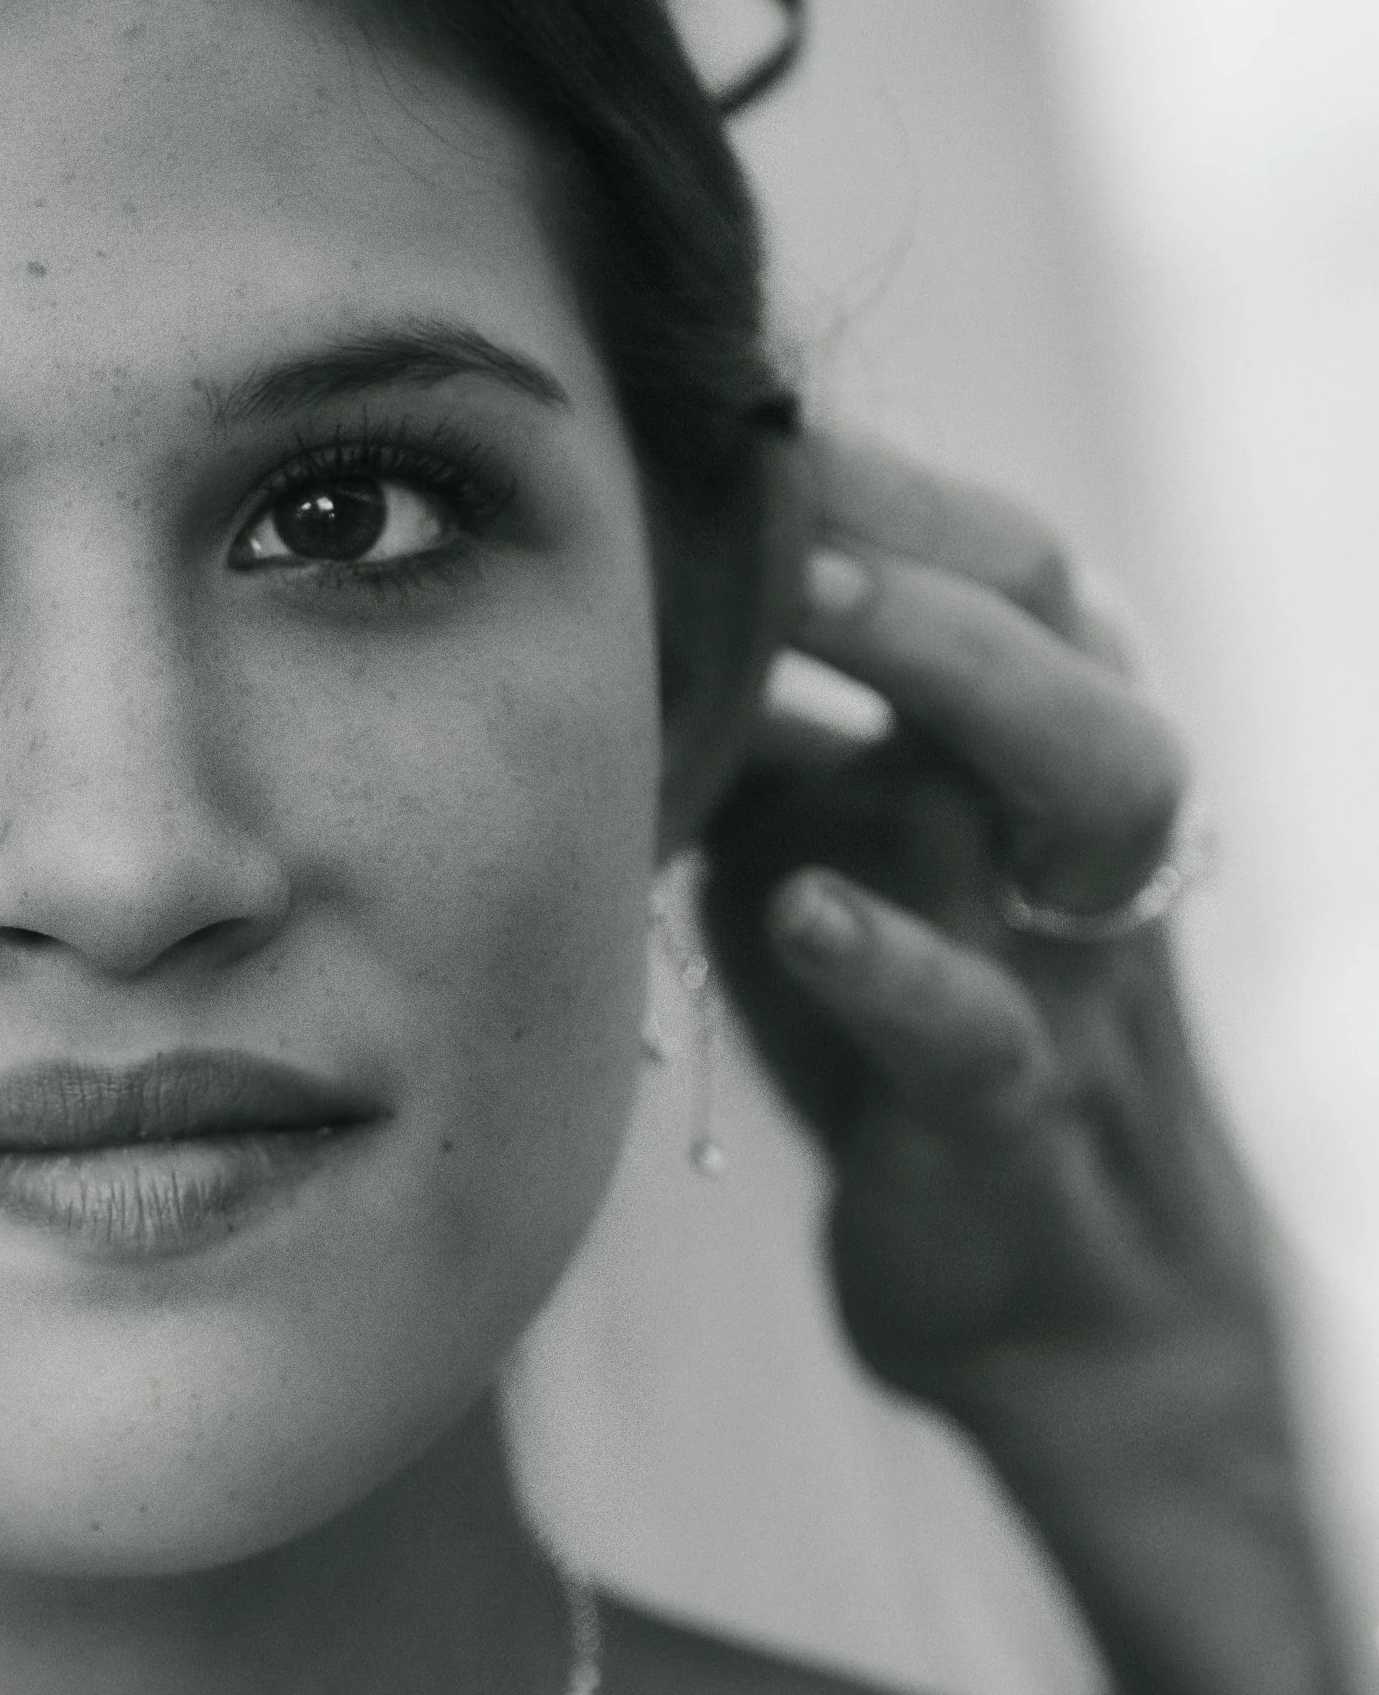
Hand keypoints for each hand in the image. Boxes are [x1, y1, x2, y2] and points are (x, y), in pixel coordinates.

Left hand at [700, 431, 1362, 1694]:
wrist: (1040, 1285)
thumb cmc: (920, 1022)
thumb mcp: (843, 846)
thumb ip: (763, 722)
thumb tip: (603, 578)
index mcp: (1038, 746)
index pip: (1004, 560)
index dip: (882, 477)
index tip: (730, 409)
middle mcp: (1076, 828)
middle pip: (1066, 626)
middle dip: (928, 531)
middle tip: (779, 473)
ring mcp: (1068, 965)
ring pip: (1092, 787)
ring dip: (957, 678)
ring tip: (815, 602)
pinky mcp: (1011, 1117)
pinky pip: (984, 1027)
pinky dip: (895, 964)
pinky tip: (800, 911)